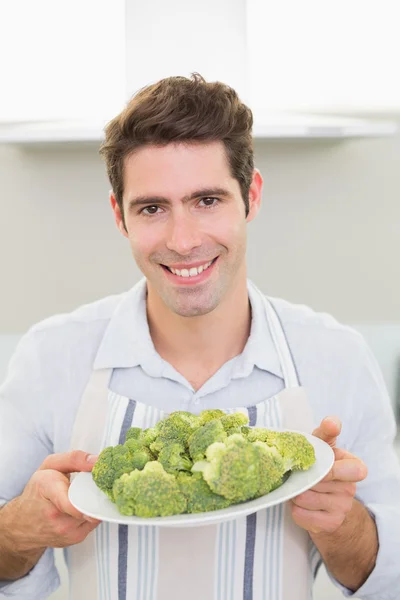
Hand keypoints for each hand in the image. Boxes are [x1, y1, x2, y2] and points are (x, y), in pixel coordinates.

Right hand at [4, 451, 101, 552]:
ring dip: (94, 504)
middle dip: (96, 493)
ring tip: (83, 496)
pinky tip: (81, 508)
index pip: (69, 500)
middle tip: (93, 484)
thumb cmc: (37, 492)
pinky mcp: (74, 539)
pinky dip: (91, 513)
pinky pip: (94, 522)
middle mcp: (55, 515)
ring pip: (95, 512)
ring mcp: (66, 531)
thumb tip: (97, 461)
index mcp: (47, 489)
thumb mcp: (50, 466)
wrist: (22, 524)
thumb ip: (74, 459)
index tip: (99, 487)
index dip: (86, 496)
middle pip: (88, 502)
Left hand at [290, 417, 367, 534]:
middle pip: (317, 481)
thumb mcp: (323, 449)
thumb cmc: (321, 470)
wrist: (327, 508)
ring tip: (297, 488)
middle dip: (303, 477)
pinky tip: (299, 503)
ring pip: (305, 497)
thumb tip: (332, 422)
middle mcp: (350, 488)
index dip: (338, 468)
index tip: (327, 464)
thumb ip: (325, 433)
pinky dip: (293, 508)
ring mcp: (342, 508)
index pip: (355, 469)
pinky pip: (300, 514)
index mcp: (353, 466)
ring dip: (294, 492)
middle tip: (298, 474)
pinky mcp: (329, 524)